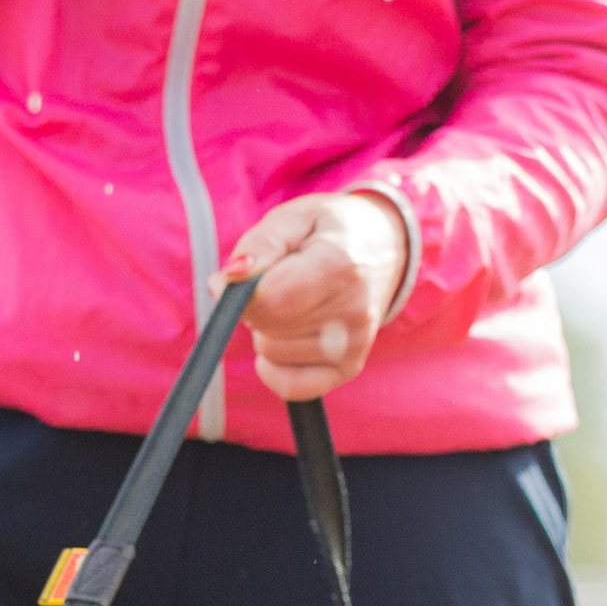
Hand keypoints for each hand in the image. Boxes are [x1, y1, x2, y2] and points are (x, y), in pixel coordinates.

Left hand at [224, 191, 409, 402]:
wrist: (384, 246)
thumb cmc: (328, 231)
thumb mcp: (292, 218)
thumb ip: (258, 246)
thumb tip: (223, 283)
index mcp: (338, 265)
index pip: (270, 301)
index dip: (240, 293)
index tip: (236, 278)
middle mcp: (352, 310)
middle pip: (267, 327)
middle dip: (257, 306)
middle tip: (280, 282)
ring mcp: (355, 343)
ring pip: (272, 354)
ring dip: (268, 331)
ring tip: (295, 302)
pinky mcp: (350, 367)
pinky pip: (292, 387)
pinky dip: (275, 368)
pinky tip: (285, 340)